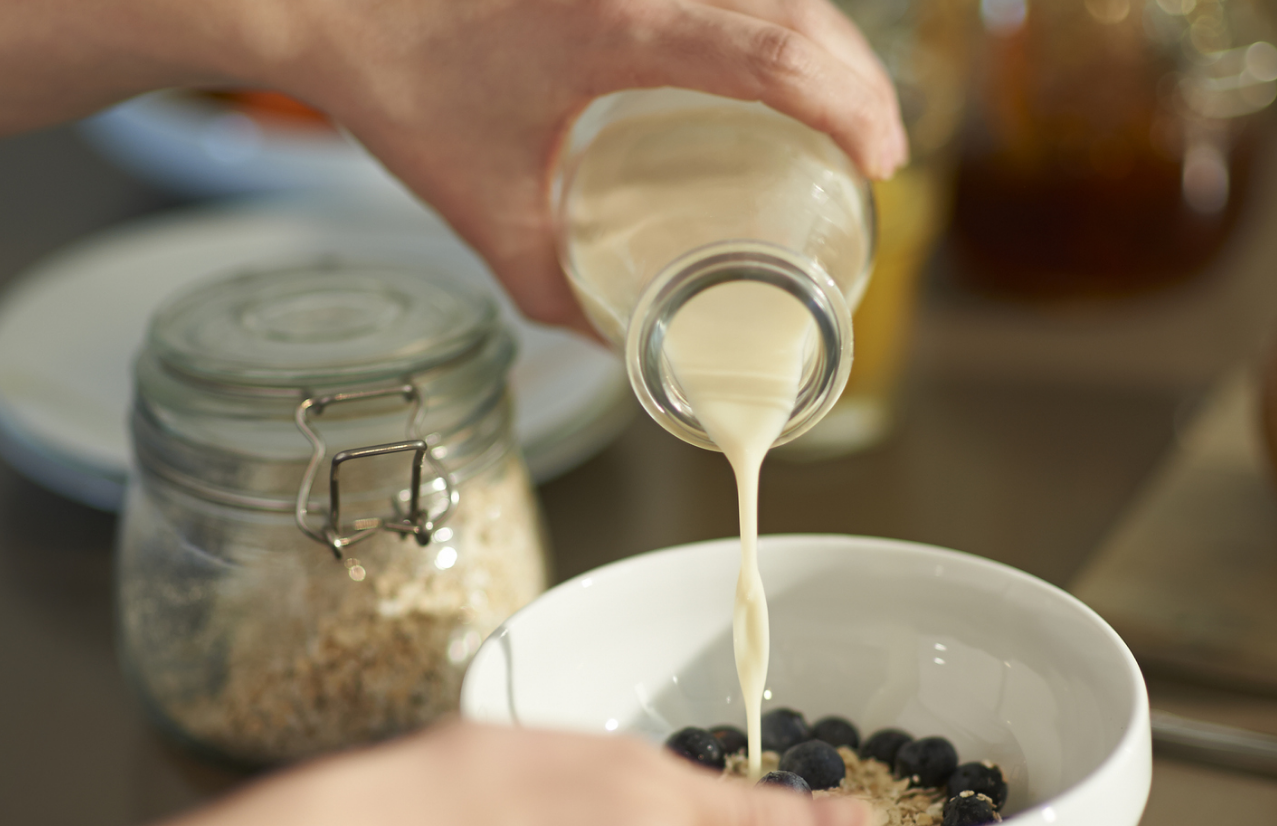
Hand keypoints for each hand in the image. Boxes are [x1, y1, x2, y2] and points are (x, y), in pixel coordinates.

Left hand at [246, 0, 907, 332]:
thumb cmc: (396, 85)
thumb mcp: (482, 206)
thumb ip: (554, 285)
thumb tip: (621, 341)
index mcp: (617, 28)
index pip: (771, 53)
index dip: (848, 105)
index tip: (880, 163)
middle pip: (795, 7)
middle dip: (856, 76)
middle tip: (876, 153)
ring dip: (822, 37)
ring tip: (843, 107)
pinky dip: (772, 12)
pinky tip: (777, 56)